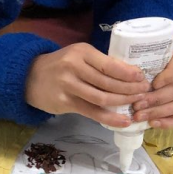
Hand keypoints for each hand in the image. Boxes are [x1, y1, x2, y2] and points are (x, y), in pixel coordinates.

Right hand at [24, 42, 153, 128]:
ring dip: (123, 102)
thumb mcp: (79, 56)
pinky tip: (123, 121)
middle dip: (130, 90)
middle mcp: (73, 67)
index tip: (143, 79)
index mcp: (81, 52)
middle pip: (108, 82)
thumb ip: (101, 64)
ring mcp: (67, 85)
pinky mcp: (64, 102)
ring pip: (102, 98)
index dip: (129, 74)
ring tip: (136, 104)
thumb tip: (132, 74)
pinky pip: (91, 112)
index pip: (110, 65)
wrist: (29, 77)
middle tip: (144, 93)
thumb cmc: (60, 65)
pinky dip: (110, 118)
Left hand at [132, 48, 172, 129]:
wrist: (142, 75)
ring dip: (156, 112)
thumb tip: (118, 67)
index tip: (154, 83)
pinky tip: (152, 123)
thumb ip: (134, 57)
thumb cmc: (139, 61)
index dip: (170, 74)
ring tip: (138, 116)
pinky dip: (167, 122)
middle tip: (136, 105)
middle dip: (154, 99)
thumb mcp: (137, 54)